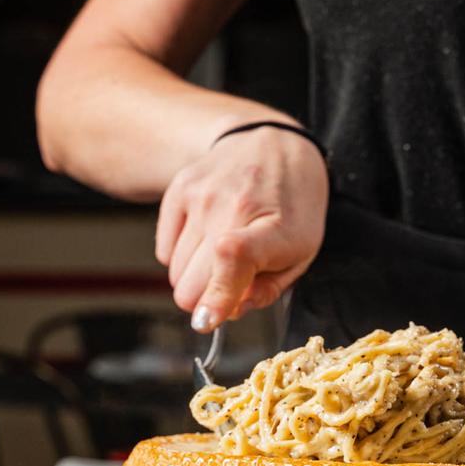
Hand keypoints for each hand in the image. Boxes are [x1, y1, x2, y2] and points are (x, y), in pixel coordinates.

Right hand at [155, 125, 328, 330]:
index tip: (206, 320)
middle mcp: (233, 207)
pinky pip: (163, 253)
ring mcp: (201, 196)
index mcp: (275, 228)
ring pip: (174, 274)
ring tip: (223, 253)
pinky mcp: (178, 190)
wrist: (274, 145)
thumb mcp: (300, 255)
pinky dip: (181, 257)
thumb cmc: (292, 209)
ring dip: (196, 276)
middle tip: (231, 282)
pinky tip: (206, 237)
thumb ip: (266, 291)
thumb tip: (227, 313)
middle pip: (191, 284)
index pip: (235, 260)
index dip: (217, 295)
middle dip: (207, 297)